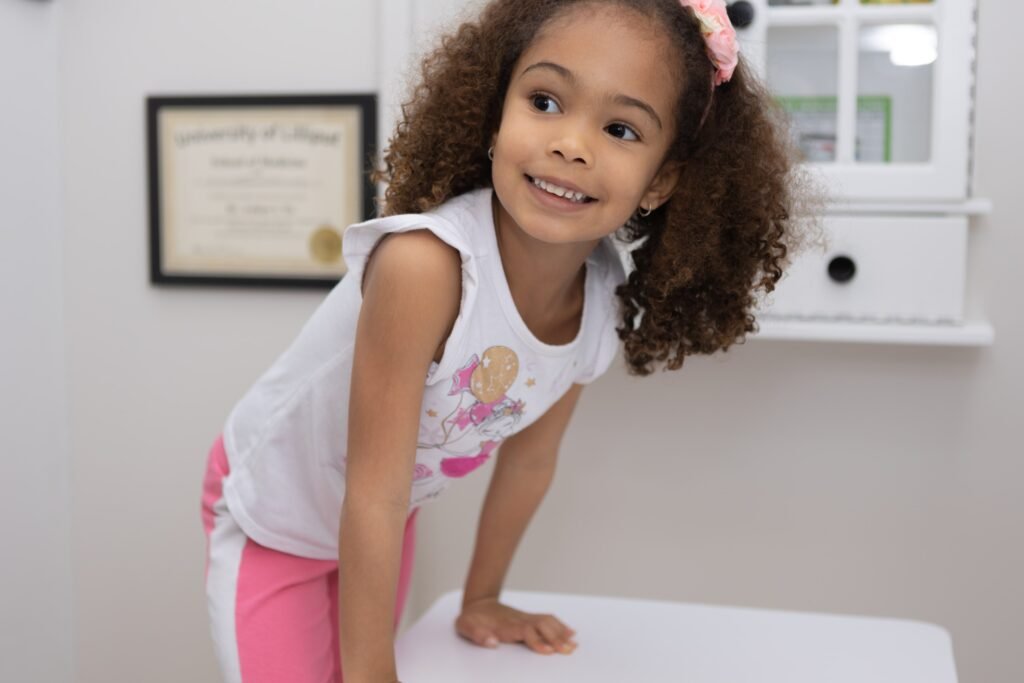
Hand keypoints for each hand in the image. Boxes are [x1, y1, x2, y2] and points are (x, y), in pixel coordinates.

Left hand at [455, 597, 577, 654]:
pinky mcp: (528, 619)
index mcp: (505, 625)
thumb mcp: (465, 626)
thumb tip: (492, 642)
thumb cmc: (471, 618)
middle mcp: (518, 621)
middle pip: (541, 626)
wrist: (477, 603)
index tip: (548, 650)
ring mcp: (525, 618)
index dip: (537, 640)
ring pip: (546, 622)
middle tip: (569, 650)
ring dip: (560, 632)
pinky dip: (560, 625)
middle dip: (556, 638)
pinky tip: (570, 632)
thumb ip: (477, 635)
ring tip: (574, 644)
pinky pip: (546, 620)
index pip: (525, 632)